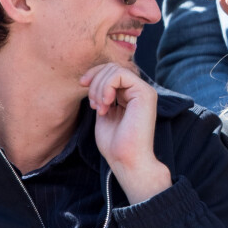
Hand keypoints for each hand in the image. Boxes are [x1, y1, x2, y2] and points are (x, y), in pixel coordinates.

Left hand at [80, 63, 171, 203]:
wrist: (127, 161)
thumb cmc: (115, 144)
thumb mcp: (103, 113)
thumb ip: (102, 95)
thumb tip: (91, 79)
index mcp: (130, 95)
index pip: (110, 71)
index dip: (93, 74)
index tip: (82, 85)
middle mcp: (139, 90)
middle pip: (111, 67)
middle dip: (95, 82)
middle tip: (93, 105)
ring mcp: (144, 91)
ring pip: (114, 69)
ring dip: (99, 87)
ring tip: (100, 108)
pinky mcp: (145, 93)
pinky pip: (120, 74)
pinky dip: (106, 86)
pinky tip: (106, 104)